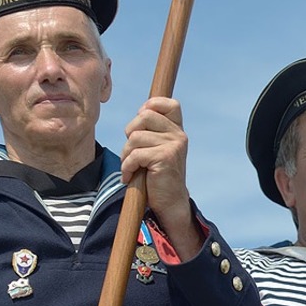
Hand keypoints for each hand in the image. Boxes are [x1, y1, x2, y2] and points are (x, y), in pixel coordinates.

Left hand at [121, 97, 191, 230]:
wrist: (170, 202)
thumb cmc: (158, 175)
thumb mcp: (158, 147)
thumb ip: (153, 130)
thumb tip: (141, 111)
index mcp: (177, 130)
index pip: (168, 104)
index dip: (151, 106)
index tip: (141, 125)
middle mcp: (178, 135)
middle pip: (144, 116)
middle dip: (130, 134)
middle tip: (131, 151)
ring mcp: (173, 145)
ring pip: (135, 137)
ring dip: (126, 154)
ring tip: (131, 166)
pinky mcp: (165, 158)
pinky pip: (135, 154)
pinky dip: (127, 167)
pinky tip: (130, 176)